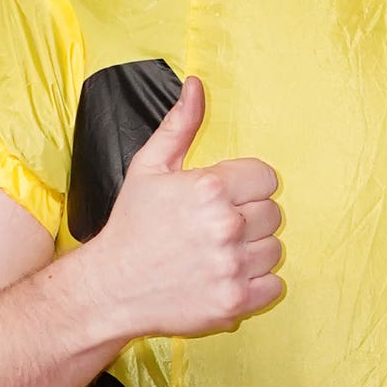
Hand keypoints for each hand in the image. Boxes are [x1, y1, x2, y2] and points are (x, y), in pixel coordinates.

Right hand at [84, 76, 281, 339]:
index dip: (247, 187)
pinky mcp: (235, 301)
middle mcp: (225, 226)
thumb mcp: (149, 167)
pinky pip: (275, 286)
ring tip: (220, 253)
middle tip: (217, 228)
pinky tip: (228, 277)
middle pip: (273, 214)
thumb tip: (197, 85)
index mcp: (209, 188)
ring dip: (254, 252)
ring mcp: (232, 266)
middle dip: (249, 218)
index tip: (226, 199)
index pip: (267, 178)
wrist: (111, 287)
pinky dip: (257, 285)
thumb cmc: (131, 226)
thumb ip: (180, 125)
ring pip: (275, 250)